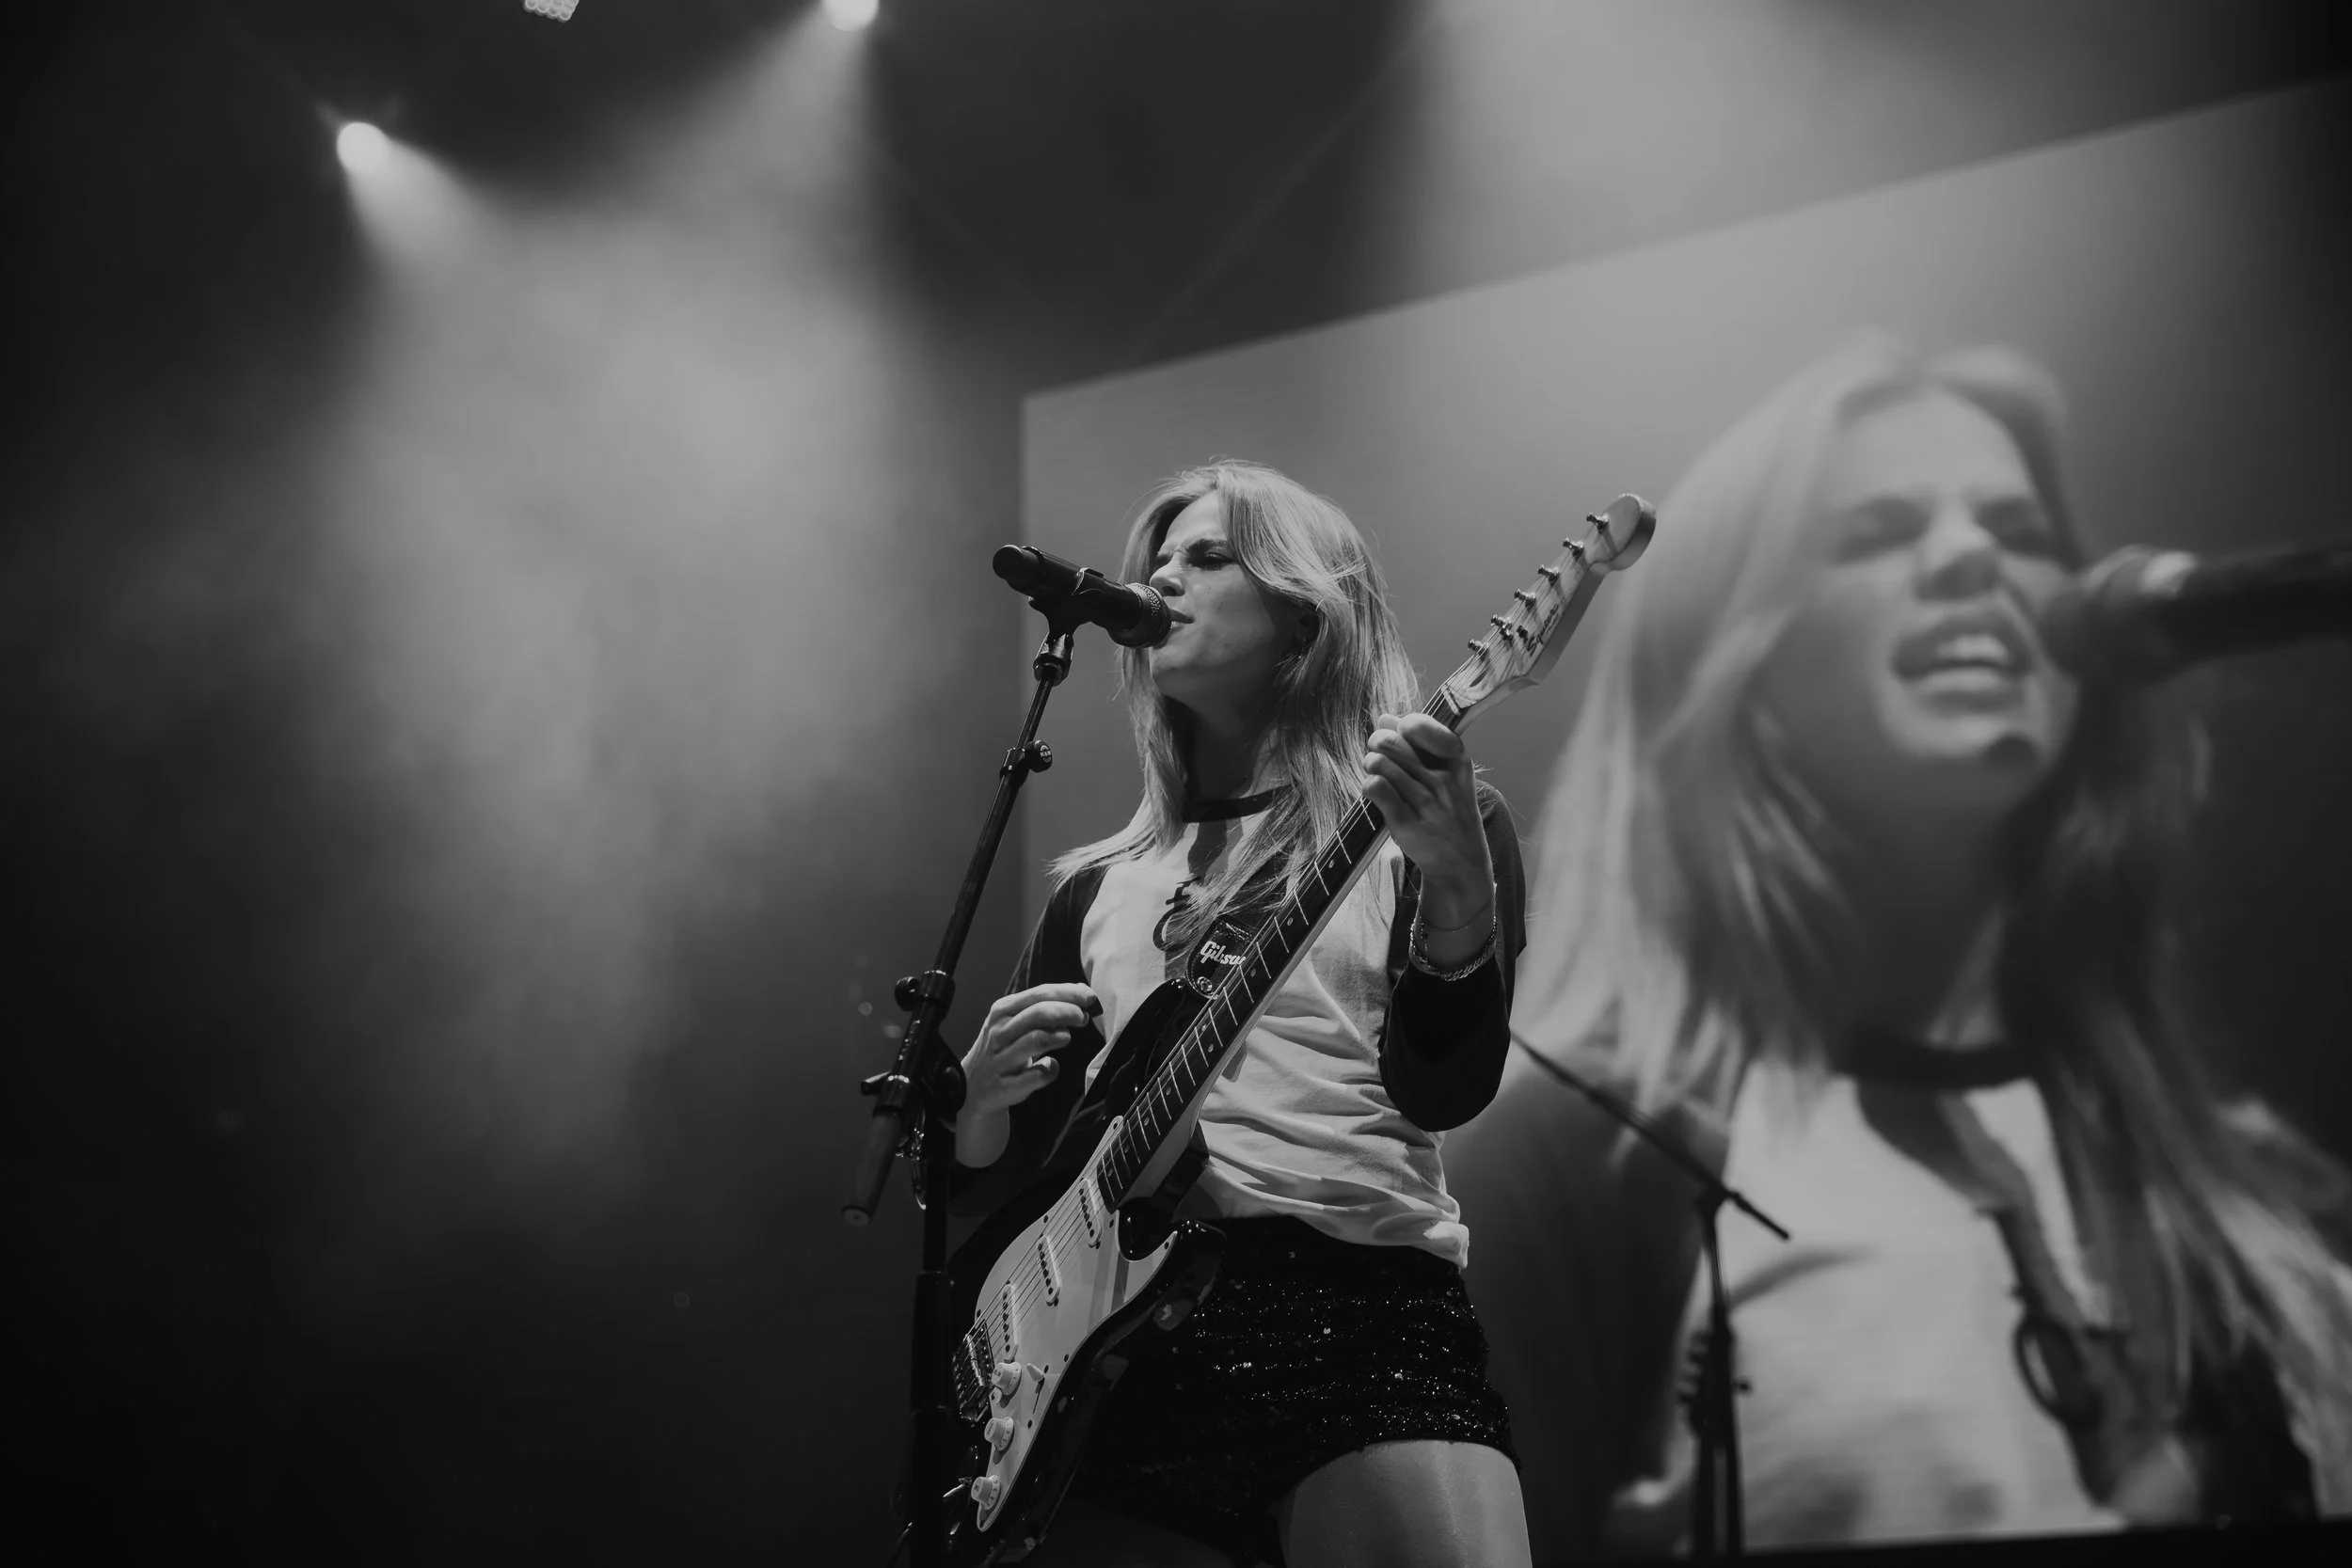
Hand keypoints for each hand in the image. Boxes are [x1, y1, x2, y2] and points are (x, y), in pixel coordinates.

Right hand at [959, 982, 1098, 1119]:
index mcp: (1002, 1011)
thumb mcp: (1015, 1022)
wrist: (974, 1088)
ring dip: (1058, 1036)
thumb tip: (1082, 992)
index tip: (1089, 997)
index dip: (1068, 993)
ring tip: (1066, 1037)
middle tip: (1083, 1017)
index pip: (1039, 994)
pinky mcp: (1006, 1086)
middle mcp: (999, 1032)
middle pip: (1038, 1013)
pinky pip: (1036, 1075)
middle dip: (1067, 1011)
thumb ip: (1044, 1007)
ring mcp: (1001, 1060)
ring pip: (1036, 1040)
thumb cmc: (1003, 1049)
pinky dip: (1051, 1069)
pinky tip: (1051, 1066)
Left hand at [1362, 712, 1492, 924]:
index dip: (1402, 725)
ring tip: (1377, 772)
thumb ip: (1419, 744)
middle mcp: (1443, 780)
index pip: (1420, 726)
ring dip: (1371, 764)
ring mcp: (1425, 802)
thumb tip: (1385, 718)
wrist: (1460, 861)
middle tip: (1379, 754)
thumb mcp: (1448, 774)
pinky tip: (1375, 792)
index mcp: (1456, 760)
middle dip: (1377, 743)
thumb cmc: (1450, 811)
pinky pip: (1375, 788)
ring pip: (1380, 763)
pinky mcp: (1406, 823)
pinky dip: (1368, 785)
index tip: (1402, 734)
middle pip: (1391, 741)